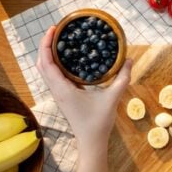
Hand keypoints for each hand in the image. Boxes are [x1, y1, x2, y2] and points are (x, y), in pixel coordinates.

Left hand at [36, 26, 131, 145]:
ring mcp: (57, 94)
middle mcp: (56, 90)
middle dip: (45, 45)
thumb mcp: (112, 98)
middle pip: (41, 63)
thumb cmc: (99, 122)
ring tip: (59, 41)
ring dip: (47, 54)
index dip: (46, 44)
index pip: (47, 62)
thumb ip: (122, 79)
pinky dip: (54, 64)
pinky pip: (52, 76)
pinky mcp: (62, 97)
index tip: (53, 29)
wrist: (91, 142)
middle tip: (56, 31)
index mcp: (62, 88)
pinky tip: (66, 58)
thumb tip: (129, 59)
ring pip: (45, 70)